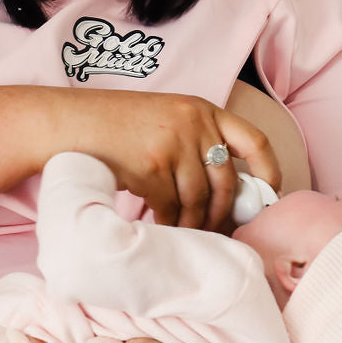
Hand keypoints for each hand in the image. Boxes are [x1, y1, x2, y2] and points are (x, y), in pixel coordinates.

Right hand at [45, 88, 280, 230]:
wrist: (72, 124)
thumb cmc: (117, 127)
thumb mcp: (166, 119)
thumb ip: (197, 143)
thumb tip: (228, 191)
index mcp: (203, 109)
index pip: (255, 142)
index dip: (268, 174)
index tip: (268, 197)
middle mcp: (194, 123)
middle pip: (226, 182)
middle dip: (223, 214)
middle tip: (216, 232)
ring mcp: (174, 143)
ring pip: (199, 200)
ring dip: (193, 224)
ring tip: (183, 233)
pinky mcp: (152, 166)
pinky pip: (170, 206)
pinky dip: (167, 222)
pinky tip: (158, 225)